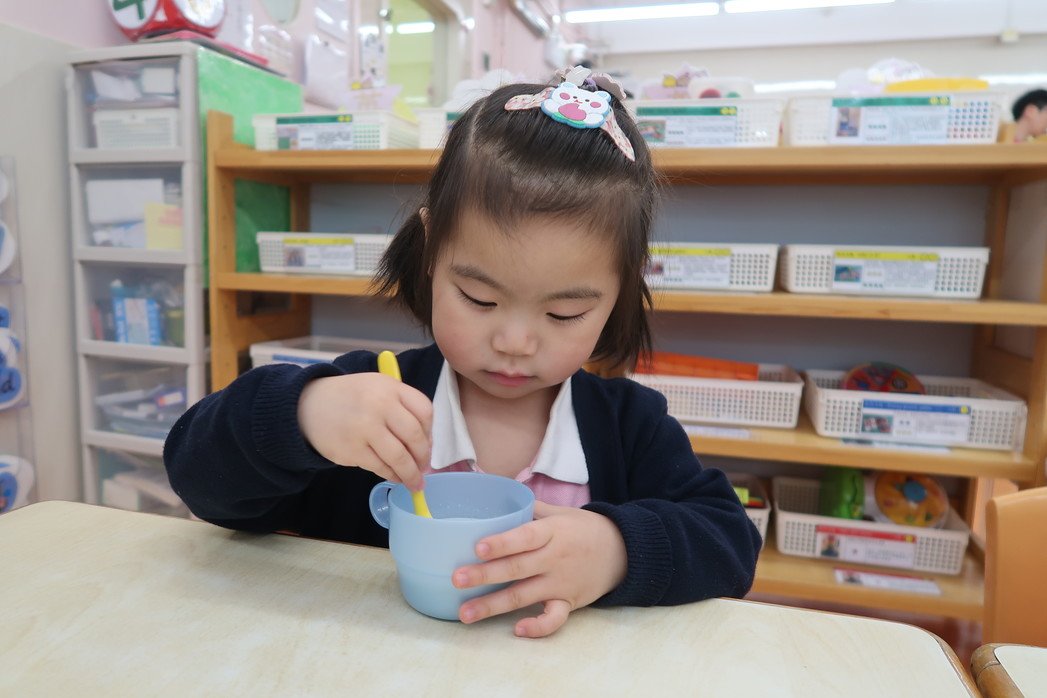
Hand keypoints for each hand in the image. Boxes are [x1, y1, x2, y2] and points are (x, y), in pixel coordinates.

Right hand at [297, 373, 431, 489]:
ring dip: (410, 474)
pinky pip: (380, 467)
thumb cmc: (352, 398)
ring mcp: (365, 428)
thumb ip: (402, 408)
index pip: (424, 411)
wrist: (308, 405)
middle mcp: (380, 405)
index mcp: (390, 387)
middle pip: (414, 437)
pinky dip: (391, 475)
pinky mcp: (352, 449)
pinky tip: (395, 477)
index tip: (428, 444)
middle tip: (424, 468)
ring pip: (399, 457)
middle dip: (423, 457)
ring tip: (415, 483)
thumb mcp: (378, 388)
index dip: (430, 432)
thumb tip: (426, 444)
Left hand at [452, 501, 626, 637]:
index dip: (502, 543)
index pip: (525, 537)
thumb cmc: (584, 528)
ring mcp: (561, 583)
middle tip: (456, 580)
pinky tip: (517, 630)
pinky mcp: (569, 603)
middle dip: (485, 575)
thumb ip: (529, 509)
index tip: (477, 548)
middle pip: (517, 568)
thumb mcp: (560, 512)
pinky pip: (553, 619)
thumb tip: (495, 499)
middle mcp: (555, 559)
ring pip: (524, 596)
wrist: (623, 551)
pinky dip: (538, 627)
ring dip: (493, 606)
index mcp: (552, 532)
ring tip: (465, 614)